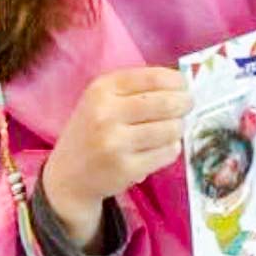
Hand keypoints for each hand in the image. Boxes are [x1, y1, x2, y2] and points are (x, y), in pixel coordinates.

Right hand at [42, 67, 191, 248]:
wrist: (67, 177)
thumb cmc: (92, 129)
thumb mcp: (103, 99)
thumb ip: (137, 87)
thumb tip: (183, 83)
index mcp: (102, 89)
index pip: (154, 78)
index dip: (177, 81)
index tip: (184, 86)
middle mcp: (106, 114)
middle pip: (166, 103)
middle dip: (185, 103)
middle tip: (188, 106)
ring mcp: (115, 143)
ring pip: (170, 129)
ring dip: (179, 127)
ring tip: (173, 128)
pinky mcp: (126, 169)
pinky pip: (166, 153)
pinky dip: (173, 148)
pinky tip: (164, 146)